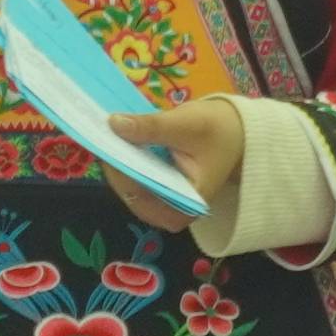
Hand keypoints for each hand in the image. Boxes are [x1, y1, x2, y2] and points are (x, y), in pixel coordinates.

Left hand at [95, 99, 242, 238]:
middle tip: (99, 138)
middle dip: (115, 167)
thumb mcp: (187, 125)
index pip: (143, 196)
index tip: (107, 146)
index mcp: (186, 205)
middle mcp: (172, 210)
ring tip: (105, 138)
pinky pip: (132, 178)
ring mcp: (163, 201)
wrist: (237, 130)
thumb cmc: (219, 131)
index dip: (122, 173)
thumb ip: (151, 127)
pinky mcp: (157, 188)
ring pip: (128, 187)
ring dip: (116, 164)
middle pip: (131, 195)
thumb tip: (114, 124)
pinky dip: (123, 161)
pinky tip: (115, 142)